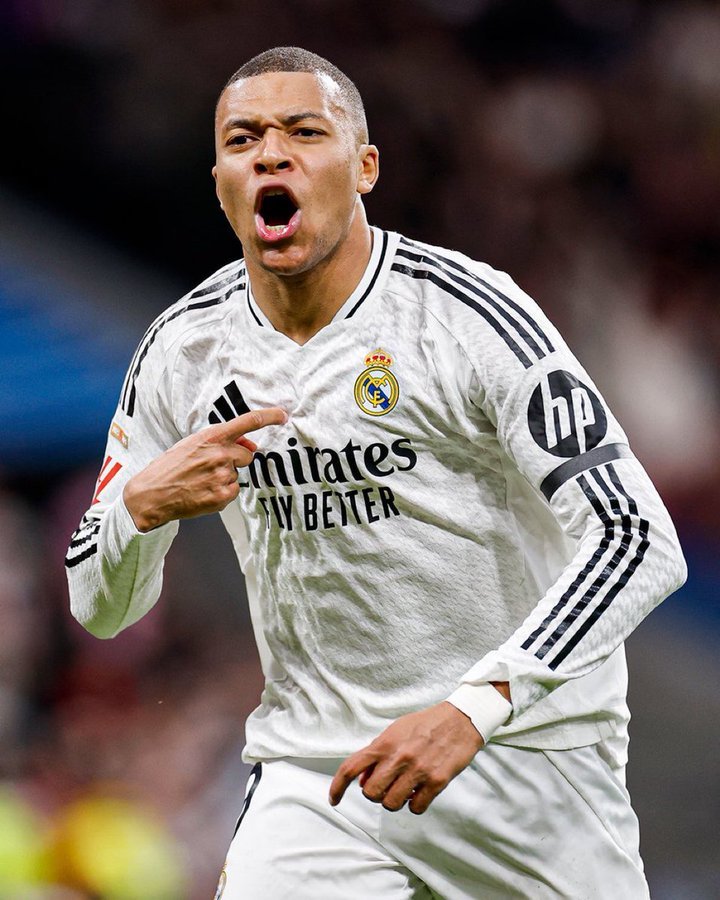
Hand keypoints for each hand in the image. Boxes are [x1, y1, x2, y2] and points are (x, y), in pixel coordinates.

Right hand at [123, 407, 286, 530]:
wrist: (151, 495)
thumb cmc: (170, 467)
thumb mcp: (191, 444)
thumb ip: (221, 442)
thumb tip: (250, 446)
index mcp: (211, 437)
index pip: (247, 422)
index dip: (269, 417)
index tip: (282, 415)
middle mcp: (220, 454)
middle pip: (247, 455)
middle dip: (236, 460)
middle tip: (211, 466)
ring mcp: (222, 476)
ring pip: (238, 474)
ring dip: (225, 477)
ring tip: (200, 480)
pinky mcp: (223, 496)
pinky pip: (233, 491)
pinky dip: (222, 492)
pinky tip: (203, 491)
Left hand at [329, 701, 483, 814]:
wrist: (460, 720)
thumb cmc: (425, 725)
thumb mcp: (395, 731)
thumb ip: (377, 754)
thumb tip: (363, 781)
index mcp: (385, 743)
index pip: (351, 767)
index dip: (337, 787)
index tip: (334, 800)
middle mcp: (399, 757)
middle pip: (370, 793)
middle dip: (375, 794)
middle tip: (386, 786)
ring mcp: (418, 771)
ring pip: (391, 804)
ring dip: (395, 800)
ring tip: (405, 788)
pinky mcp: (437, 782)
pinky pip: (416, 808)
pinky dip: (415, 804)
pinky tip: (420, 792)